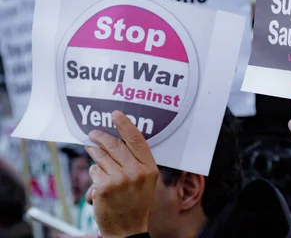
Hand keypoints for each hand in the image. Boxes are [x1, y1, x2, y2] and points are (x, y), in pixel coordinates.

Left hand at [84, 111, 158, 237]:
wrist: (128, 229)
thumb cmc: (136, 203)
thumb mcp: (146, 180)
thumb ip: (137, 162)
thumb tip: (120, 142)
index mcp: (149, 168)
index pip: (137, 140)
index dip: (125, 124)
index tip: (116, 114)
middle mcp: (136, 171)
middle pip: (115, 145)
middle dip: (101, 136)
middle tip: (93, 133)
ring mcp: (119, 179)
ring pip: (101, 156)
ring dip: (94, 152)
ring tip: (91, 150)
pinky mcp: (104, 187)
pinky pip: (94, 171)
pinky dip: (94, 173)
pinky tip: (98, 181)